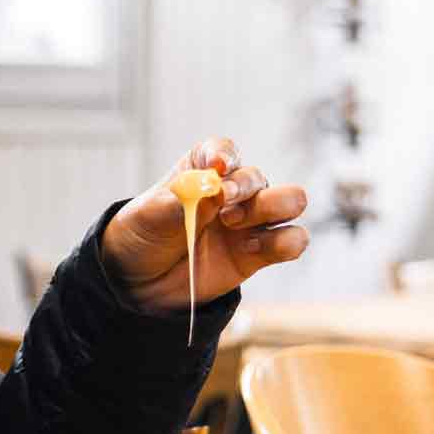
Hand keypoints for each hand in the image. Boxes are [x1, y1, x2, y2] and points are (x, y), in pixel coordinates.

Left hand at [101, 137, 309, 312]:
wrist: (139, 282)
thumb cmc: (144, 236)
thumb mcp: (150, 216)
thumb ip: (183, 202)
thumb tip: (216, 190)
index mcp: (202, 169)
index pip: (224, 151)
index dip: (224, 157)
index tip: (216, 169)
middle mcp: (232, 190)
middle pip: (259, 175)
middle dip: (247, 187)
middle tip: (224, 207)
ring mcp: (249, 221)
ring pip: (291, 200)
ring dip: (271, 209)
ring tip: (234, 226)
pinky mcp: (260, 252)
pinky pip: (293, 240)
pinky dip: (283, 242)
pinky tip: (249, 250)